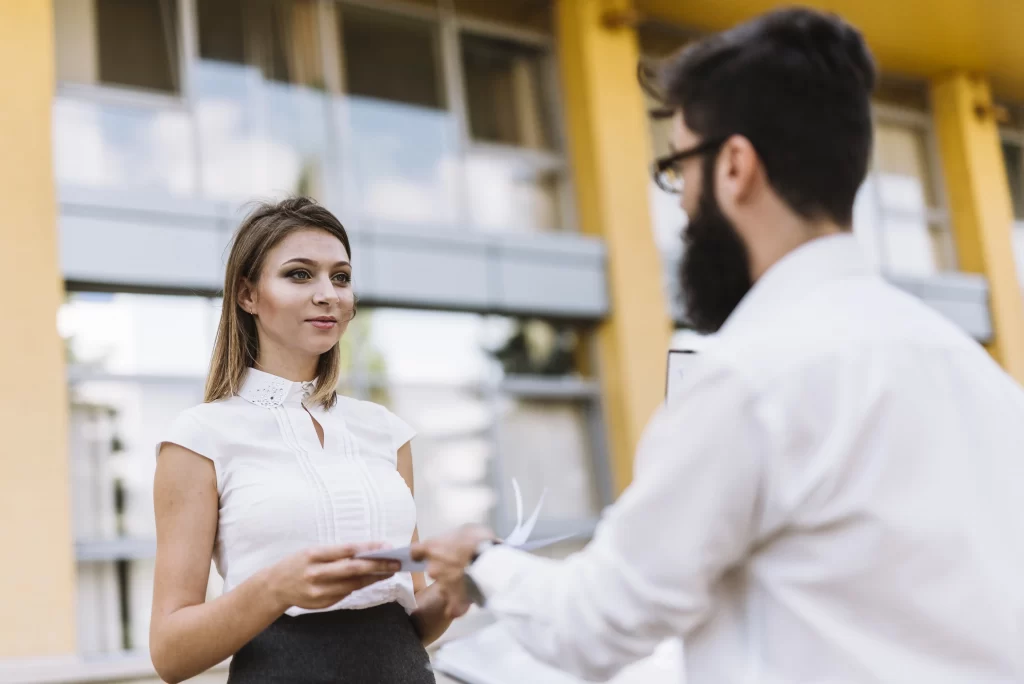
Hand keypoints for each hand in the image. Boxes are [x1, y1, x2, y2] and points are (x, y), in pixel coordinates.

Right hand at [266, 543, 400, 611]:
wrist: (274, 587)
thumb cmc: (297, 564)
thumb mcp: (312, 552)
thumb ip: (336, 553)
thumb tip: (367, 551)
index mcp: (313, 555)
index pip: (347, 550)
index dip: (369, 548)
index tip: (387, 546)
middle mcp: (316, 573)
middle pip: (353, 569)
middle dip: (378, 565)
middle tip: (397, 562)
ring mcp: (319, 591)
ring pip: (353, 584)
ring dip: (374, 577)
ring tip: (390, 570)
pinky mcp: (322, 603)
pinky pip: (346, 593)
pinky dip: (361, 585)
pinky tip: (373, 580)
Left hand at [411, 525, 495, 618]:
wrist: (492, 562)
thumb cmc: (479, 541)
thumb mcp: (466, 529)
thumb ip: (457, 538)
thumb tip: (461, 542)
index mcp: (432, 548)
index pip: (415, 552)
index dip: (422, 553)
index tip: (428, 553)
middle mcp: (432, 568)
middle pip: (433, 569)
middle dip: (445, 568)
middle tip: (461, 564)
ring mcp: (443, 586)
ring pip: (444, 587)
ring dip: (454, 584)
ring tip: (470, 580)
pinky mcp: (454, 600)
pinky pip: (452, 608)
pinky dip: (457, 606)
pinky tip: (466, 603)